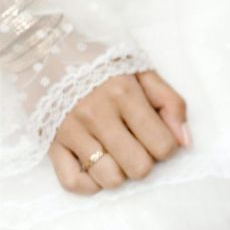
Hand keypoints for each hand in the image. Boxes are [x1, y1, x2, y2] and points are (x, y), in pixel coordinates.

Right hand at [49, 71, 188, 193]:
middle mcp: (97, 116)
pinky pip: (73, 183)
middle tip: (137, 144)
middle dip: (145, 160)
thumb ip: (171, 103)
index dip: (167, 147)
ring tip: (116, 154)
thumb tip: (184, 142)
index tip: (158, 135)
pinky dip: (90, 183)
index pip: (162, 145)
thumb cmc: (100, 60)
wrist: (45, 47)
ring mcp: (71, 132)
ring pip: (109, 179)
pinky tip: (96, 167)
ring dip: (119, 172)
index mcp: (124, 94)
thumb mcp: (143, 70)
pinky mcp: (50, 143)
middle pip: (138, 167)